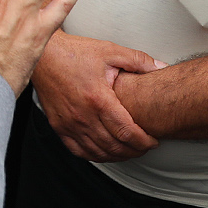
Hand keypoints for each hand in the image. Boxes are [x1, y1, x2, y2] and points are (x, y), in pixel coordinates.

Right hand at [32, 31, 162, 161]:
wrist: (44, 54)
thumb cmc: (75, 52)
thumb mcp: (110, 51)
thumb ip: (138, 60)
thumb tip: (162, 67)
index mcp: (99, 99)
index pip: (127, 132)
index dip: (144, 142)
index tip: (153, 141)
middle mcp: (83, 115)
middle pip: (115, 147)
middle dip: (135, 151)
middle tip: (145, 147)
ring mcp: (69, 124)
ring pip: (98, 153)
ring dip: (118, 156)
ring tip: (129, 150)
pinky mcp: (59, 126)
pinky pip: (79, 151)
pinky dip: (95, 156)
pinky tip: (105, 151)